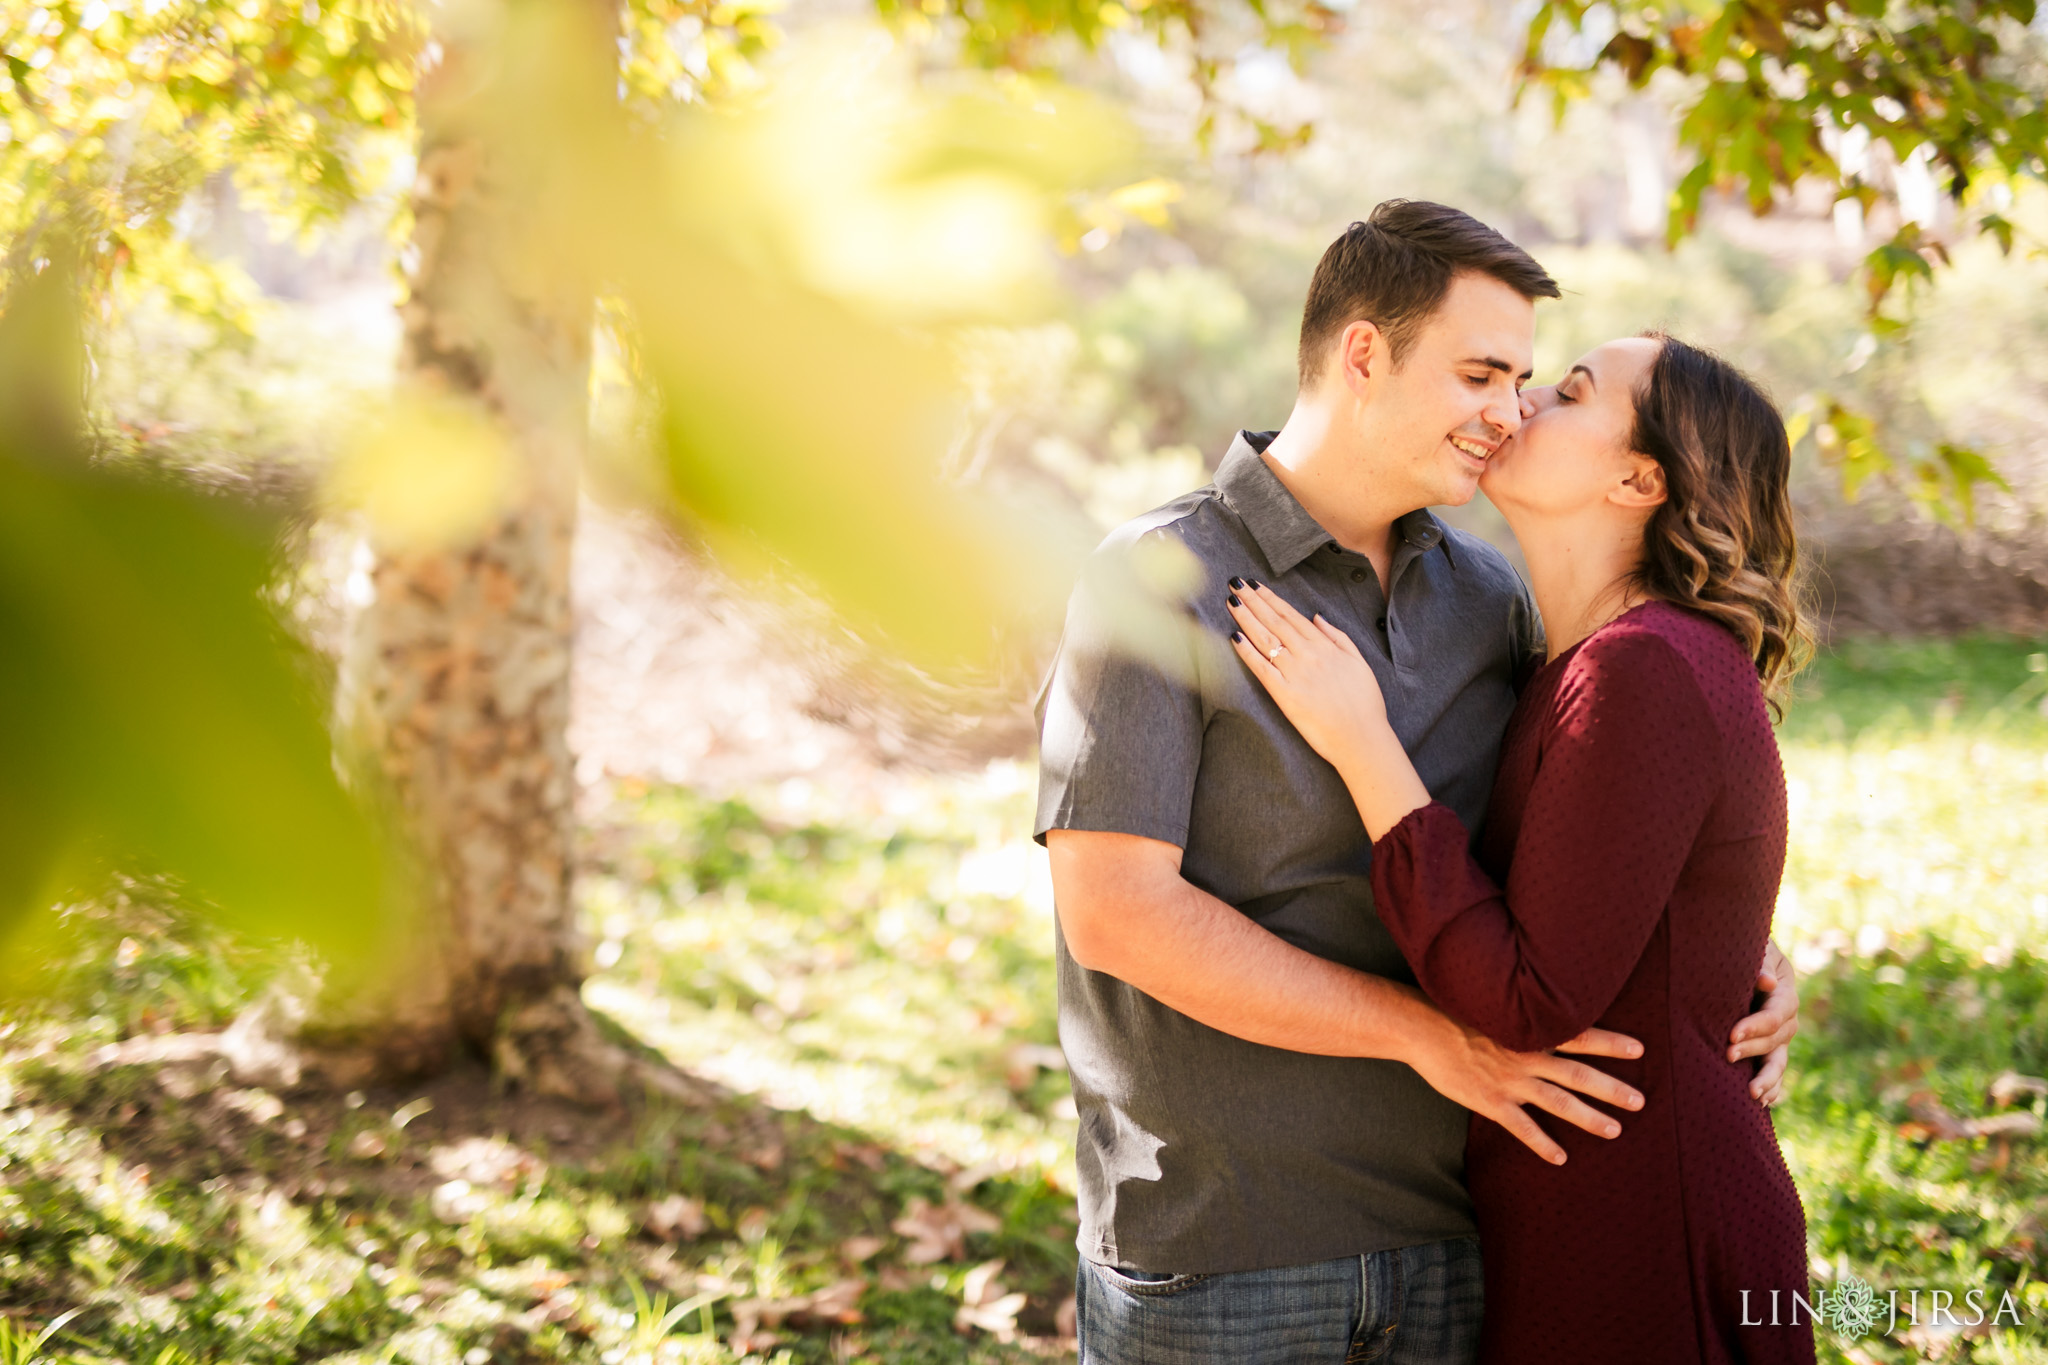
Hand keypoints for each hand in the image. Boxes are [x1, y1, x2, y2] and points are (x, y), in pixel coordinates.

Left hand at [1225, 578, 1390, 768]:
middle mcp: (1307, 655)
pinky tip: (1233, 636)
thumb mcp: (1358, 662)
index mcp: (1325, 646)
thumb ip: (1337, 637)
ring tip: (1232, 601)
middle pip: (1274, 622)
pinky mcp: (1285, 695)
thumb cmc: (1364, 703)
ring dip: (1246, 618)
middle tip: (1235, 583)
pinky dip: (1246, 651)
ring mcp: (1295, 674)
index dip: (1271, 599)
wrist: (1362, 738)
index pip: (1291, 616)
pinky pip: (1261, 668)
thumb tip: (1317, 616)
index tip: (1256, 585)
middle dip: (1253, 600)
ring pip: (1265, 639)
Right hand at [1406, 1011, 1645, 1165]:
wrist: (1422, 1029)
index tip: (1639, 1048)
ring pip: (1560, 1103)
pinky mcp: (1492, 1102)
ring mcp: (1511, 1081)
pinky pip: (1523, 1128)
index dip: (1610, 1043)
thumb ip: (1522, 1020)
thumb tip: (1545, 1019)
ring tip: (1615, 1130)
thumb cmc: (1456, 1013)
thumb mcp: (1495, 1008)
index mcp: (1530, 1032)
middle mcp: (1527, 1057)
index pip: (1580, 1036)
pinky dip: (1543, 1144)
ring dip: (1590, 1118)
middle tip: (1640, 1101)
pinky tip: (1560, 1157)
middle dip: (1612, 1088)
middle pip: (1580, 1075)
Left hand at [1729, 938, 1797, 1105]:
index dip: (1756, 1026)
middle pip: (1776, 1040)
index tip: (1732, 1034)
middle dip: (1753, 1049)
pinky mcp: (1769, 1050)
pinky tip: (1763, 1103)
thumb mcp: (1756, 949)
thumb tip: (1766, 982)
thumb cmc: (1746, 950)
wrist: (1745, 959)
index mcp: (1785, 994)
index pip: (1775, 1015)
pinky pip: (1776, 1072)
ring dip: (1767, 1079)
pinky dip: (1772, 1088)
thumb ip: (1760, 963)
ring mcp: (1780, 1038)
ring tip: (1753, 1095)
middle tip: (1728, 1055)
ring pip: (1779, 1062)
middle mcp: (1787, 1020)